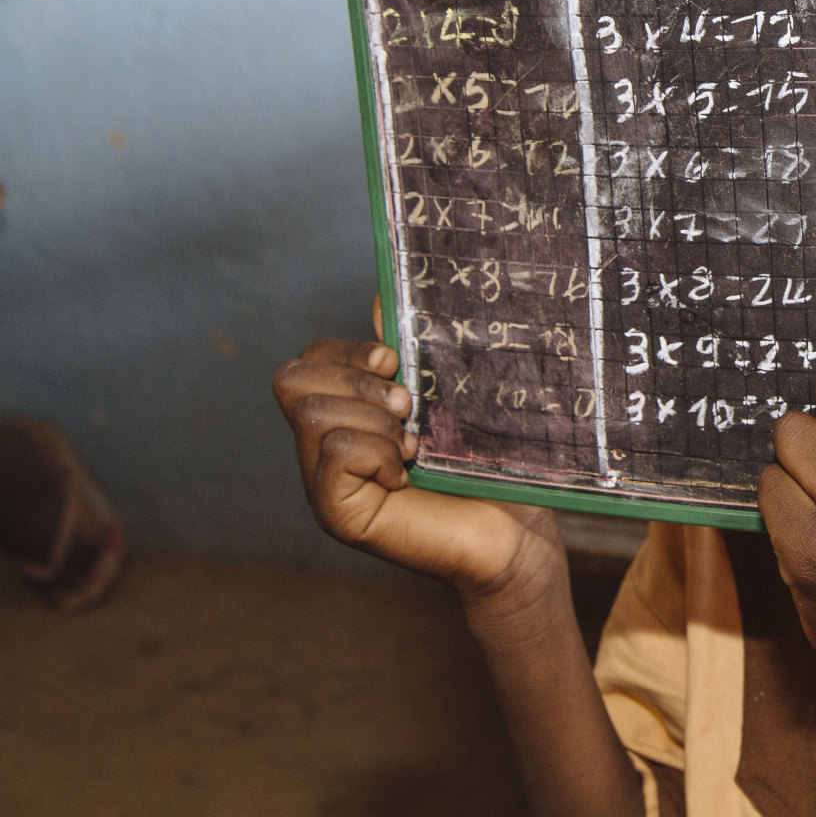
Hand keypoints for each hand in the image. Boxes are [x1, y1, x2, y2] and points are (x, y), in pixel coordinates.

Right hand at [271, 338, 564, 601]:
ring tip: (412, 444)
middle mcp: (323, 448)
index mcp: (345, 414)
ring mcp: (325, 485)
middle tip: (408, 407)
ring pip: (311, 416)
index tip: (396, 363)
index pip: (306, 361)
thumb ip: (411, 350)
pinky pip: (332, 455)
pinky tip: (406, 471)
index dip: (348, 351)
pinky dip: (376, 453)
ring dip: (373, 420)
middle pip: (292, 382)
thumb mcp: (446, 396)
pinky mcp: (339, 516)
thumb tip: (383, 298)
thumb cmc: (485, 463)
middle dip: (356, 381)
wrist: (513, 529)